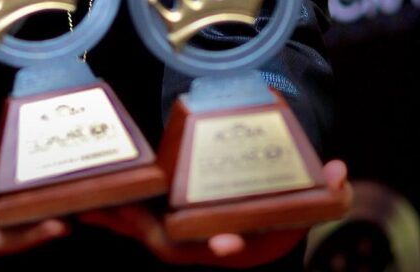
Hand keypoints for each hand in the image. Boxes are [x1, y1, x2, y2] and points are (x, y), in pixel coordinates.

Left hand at [79, 159, 350, 267]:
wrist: (247, 233)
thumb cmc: (270, 219)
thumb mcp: (300, 207)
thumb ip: (325, 192)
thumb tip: (342, 171)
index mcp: (233, 242)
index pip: (233, 247)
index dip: (229, 245)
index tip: (227, 243)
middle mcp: (200, 248)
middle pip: (173, 243)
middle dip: (148, 232)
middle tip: (126, 218)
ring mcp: (173, 240)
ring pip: (139, 232)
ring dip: (113, 219)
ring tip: (83, 204)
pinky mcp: (154, 226)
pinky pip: (125, 221)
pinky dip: (104, 212)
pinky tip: (77, 200)